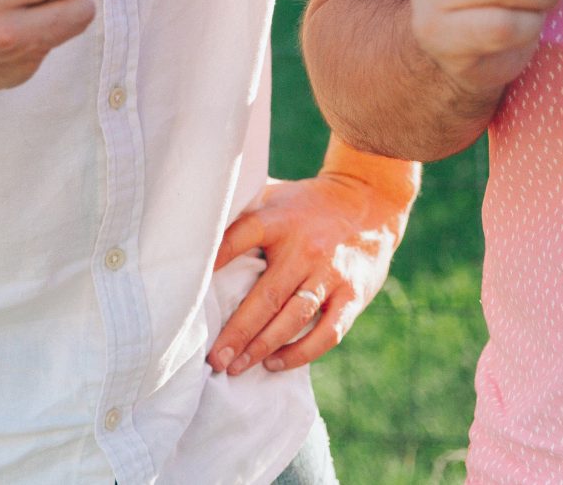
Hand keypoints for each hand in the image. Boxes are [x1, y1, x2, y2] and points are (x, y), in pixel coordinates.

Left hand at [206, 170, 408, 375]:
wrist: (370, 202)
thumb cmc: (308, 205)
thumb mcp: (276, 196)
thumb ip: (244, 212)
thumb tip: (195, 228)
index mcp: (281, 220)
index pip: (243, 235)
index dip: (218, 256)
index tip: (192, 284)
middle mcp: (306, 248)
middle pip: (267, 295)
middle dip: (238, 331)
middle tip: (215, 358)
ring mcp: (331, 274)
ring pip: (294, 318)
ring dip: (264, 346)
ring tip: (237, 366)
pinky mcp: (353, 295)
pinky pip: (327, 333)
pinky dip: (301, 353)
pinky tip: (276, 363)